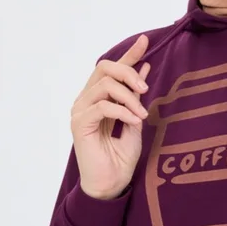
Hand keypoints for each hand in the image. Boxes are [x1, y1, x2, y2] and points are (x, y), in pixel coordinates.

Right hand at [71, 33, 151, 199]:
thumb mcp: (134, 121)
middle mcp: (85, 100)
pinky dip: (122, 111)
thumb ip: (136, 97)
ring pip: (105, 85)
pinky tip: (134, 121)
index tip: (146, 40)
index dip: (128, 54)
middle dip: (128, 72)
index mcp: (98, 98)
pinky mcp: (80, 124)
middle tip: (145, 89)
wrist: (111, 184)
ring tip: (142, 114)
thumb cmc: (120, 158)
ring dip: (129, 97)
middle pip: (104, 68)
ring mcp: (80, 110)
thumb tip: (144, 69)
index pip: (111, 70)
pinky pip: (102, 106)